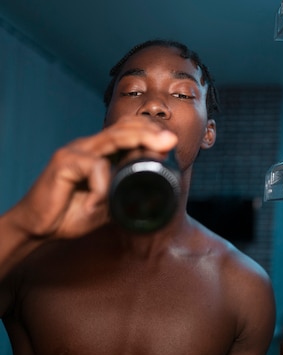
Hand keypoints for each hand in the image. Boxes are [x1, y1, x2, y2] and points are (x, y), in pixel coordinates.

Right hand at [9, 117, 177, 239]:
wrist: (38, 226)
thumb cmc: (70, 213)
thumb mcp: (107, 205)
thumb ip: (125, 196)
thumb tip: (152, 197)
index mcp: (99, 152)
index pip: (127, 130)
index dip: (150, 132)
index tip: (171, 143)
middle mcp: (88, 146)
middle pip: (123, 128)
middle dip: (150, 131)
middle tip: (170, 141)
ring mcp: (75, 151)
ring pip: (112, 138)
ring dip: (138, 142)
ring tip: (157, 152)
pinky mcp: (63, 163)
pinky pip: (94, 166)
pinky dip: (103, 186)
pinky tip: (98, 203)